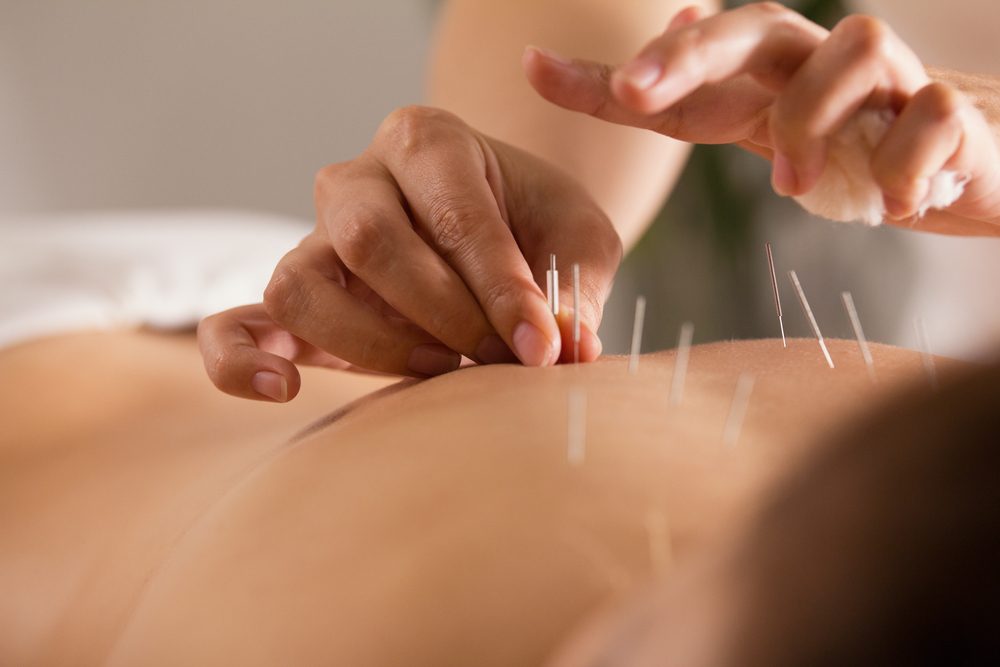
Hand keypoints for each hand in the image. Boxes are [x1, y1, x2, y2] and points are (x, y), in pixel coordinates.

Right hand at [199, 106, 620, 400]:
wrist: (500, 224)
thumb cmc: (536, 225)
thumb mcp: (576, 240)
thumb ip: (574, 290)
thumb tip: (569, 350)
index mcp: (427, 141)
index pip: (454, 215)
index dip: (501, 290)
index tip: (543, 348)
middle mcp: (358, 180)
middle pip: (370, 240)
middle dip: (443, 313)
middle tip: (499, 359)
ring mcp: (315, 239)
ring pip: (301, 284)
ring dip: (372, 343)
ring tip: (442, 371)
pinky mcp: (298, 298)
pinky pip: (237, 325)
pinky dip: (242, 361)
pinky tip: (285, 390)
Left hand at [524, 2, 999, 233]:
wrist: (964, 156)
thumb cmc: (849, 146)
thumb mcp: (762, 128)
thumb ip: (700, 102)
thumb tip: (646, 48)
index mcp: (764, 74)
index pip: (681, 59)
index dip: (610, 69)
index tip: (532, 68)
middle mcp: (818, 59)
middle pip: (753, 24)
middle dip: (687, 55)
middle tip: (638, 96)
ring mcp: (889, 78)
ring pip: (853, 47)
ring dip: (810, 121)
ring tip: (794, 190)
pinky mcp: (950, 112)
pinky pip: (932, 116)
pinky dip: (908, 165)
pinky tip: (896, 205)